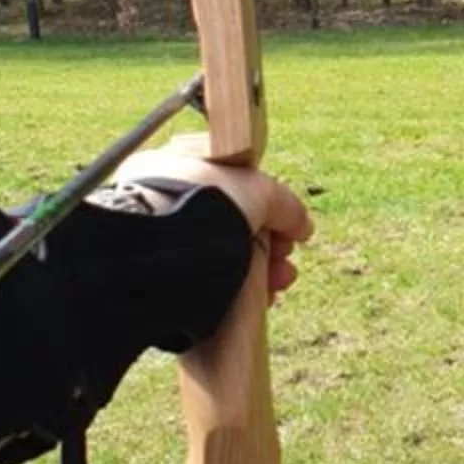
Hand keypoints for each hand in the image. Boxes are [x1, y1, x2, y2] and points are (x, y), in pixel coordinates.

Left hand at [111, 137, 313, 299]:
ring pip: (221, 256)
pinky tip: (261, 298)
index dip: (265, 202)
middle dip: (268, 243)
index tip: (284, 223)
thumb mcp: (258, 189)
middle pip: (230, 222)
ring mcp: (161, 242)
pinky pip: (207, 283)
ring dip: (260, 270)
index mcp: (174, 165)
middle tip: (285, 257)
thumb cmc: (201, 202)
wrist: (162, 248)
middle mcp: (163, 202)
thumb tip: (302, 226)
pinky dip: (238, 292)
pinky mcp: (162, 280)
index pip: (229, 181)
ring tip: (279, 282)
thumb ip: (284, 204)